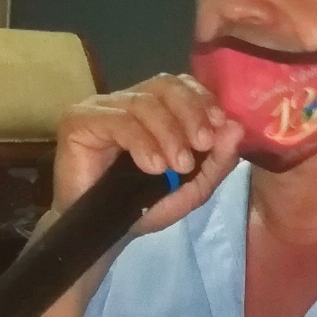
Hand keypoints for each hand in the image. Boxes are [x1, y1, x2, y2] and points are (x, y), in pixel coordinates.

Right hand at [54, 74, 243, 234]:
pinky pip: (118, 120)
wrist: (105, 231)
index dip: (203, 100)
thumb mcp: (193, 186)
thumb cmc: (145, 205)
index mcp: (156, 108)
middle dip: (191, 112)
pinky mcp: (79, 119)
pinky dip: (141, 142)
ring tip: (177, 165)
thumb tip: (237, 127)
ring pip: (144, 102)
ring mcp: (102, 107)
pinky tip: (152, 166)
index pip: (182, 85)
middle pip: (165, 85)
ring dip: (168, 133)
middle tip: (202, 144)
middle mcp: (128, 101)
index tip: (219, 126)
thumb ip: (217, 159)